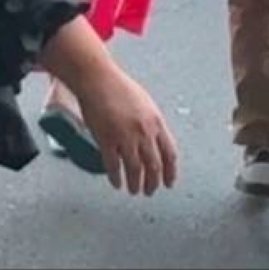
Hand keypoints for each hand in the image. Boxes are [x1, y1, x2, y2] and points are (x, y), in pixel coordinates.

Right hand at [74, 69, 178, 195]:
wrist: (98, 78)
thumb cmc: (118, 87)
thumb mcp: (145, 104)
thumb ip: (151, 124)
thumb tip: (154, 143)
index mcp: (156, 122)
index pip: (170, 154)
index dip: (170, 172)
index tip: (169, 183)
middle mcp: (144, 132)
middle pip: (154, 166)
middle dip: (153, 183)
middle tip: (150, 191)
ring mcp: (125, 136)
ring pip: (135, 170)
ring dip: (135, 184)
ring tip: (133, 191)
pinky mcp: (106, 139)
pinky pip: (113, 166)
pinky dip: (116, 178)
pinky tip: (116, 183)